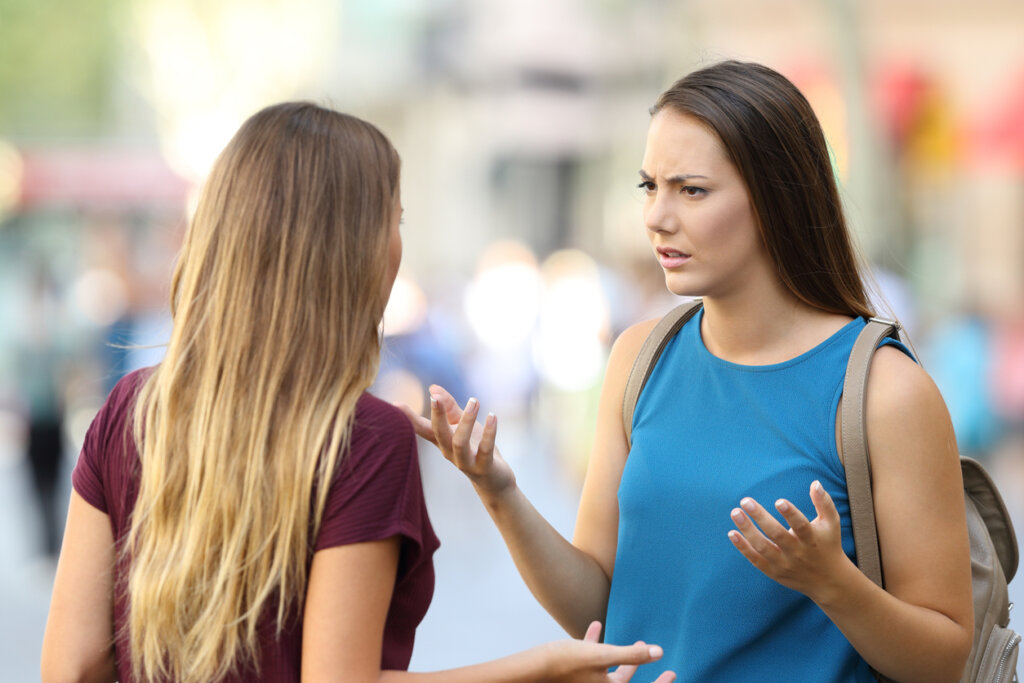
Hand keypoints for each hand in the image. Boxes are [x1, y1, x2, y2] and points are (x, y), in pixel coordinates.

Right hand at [397, 385, 515, 497]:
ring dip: (466, 421)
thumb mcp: (462, 425)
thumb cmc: (475, 448)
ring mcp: (465, 462)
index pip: (422, 428)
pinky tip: (493, 417)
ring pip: (459, 443)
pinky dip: (489, 433)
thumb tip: (433, 388)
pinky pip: (485, 450)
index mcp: (442, 441)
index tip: (394, 405)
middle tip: (435, 397)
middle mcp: (449, 452)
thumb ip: (449, 407)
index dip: (408, 417)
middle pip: (438, 434)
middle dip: (437, 415)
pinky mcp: (483, 467)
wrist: (494, 480)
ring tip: (474, 401)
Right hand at [541, 621, 674, 682]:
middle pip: (625, 680)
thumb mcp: (601, 656)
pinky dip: (596, 645)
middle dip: (638, 664)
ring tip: (634, 640)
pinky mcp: (574, 673)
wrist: (533, 669)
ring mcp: (586, 682)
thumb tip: (659, 652)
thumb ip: (630, 654)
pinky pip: (590, 660)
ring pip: (610, 670)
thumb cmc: (566, 663)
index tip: (672, 673)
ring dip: (622, 656)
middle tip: (650, 655)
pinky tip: (596, 627)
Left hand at [727, 480, 851, 601]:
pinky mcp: (774, 572)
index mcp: (812, 539)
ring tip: (736, 513)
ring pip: (763, 547)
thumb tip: (815, 483)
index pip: (801, 526)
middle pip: (777, 535)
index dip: (791, 514)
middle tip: (745, 500)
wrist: (828, 581)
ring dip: (747, 530)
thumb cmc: (828, 545)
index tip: (778, 501)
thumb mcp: (831, 524)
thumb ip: (824, 503)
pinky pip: (756, 560)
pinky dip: (743, 548)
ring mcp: (784, 563)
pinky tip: (732, 533)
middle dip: (760, 517)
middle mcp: (797, 552)